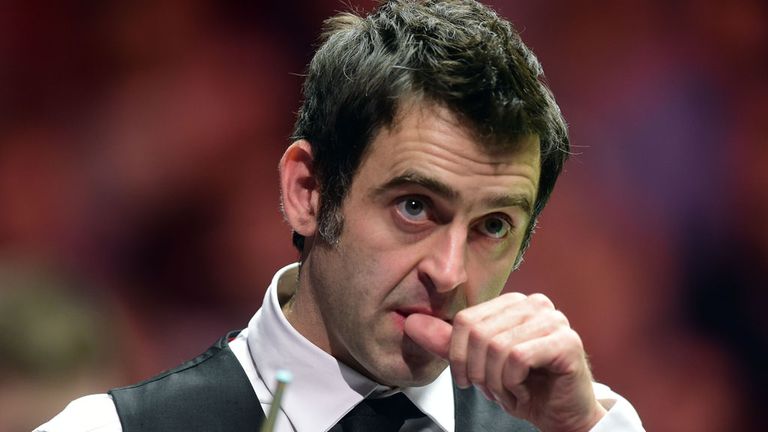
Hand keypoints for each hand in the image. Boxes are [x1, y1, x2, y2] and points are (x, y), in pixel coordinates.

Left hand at [404, 293, 605, 431]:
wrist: (561, 414)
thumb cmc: (524, 386)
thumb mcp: (478, 364)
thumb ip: (448, 343)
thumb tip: (411, 322)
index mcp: (513, 302)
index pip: (465, 320)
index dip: (458, 356)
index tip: (468, 380)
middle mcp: (535, 303)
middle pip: (479, 333)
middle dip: (478, 372)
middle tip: (492, 389)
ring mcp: (553, 319)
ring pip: (497, 347)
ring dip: (497, 382)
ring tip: (510, 391)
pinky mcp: (566, 341)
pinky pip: (517, 358)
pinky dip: (513, 384)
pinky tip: (524, 391)